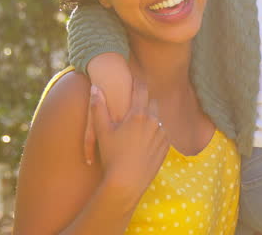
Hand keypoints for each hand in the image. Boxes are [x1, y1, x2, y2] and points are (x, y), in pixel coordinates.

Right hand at [89, 77, 168, 200]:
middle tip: (137, 103)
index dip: (138, 82)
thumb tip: (95, 87)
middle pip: (152, 102)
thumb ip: (98, 107)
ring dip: (150, 118)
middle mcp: (153, 121)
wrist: (127, 181)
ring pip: (158, 118)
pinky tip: (145, 139)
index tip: (136, 78)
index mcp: (138, 115)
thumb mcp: (102, 131)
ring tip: (139, 124)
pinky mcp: (166, 145)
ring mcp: (162, 133)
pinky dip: (155, 132)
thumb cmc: (112, 156)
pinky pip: (162, 133)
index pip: (141, 90)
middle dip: (145, 101)